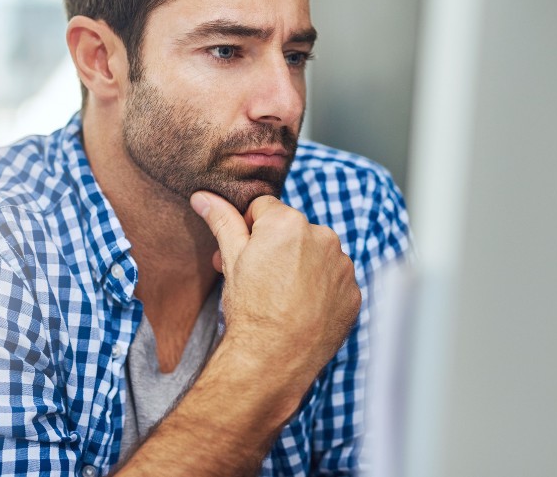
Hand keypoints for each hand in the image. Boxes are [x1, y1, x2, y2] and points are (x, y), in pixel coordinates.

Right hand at [190, 191, 360, 397]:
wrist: (274, 359)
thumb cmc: (250, 308)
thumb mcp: (231, 259)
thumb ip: (222, 221)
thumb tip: (203, 197)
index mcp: (289, 222)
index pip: (265, 208)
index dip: (249, 230)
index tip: (245, 254)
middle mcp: (323, 236)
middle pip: (293, 231)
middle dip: (276, 248)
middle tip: (258, 277)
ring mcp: (342, 266)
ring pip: (316, 254)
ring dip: (301, 266)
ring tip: (280, 295)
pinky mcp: (353, 292)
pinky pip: (334, 280)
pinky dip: (320, 289)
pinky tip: (302, 307)